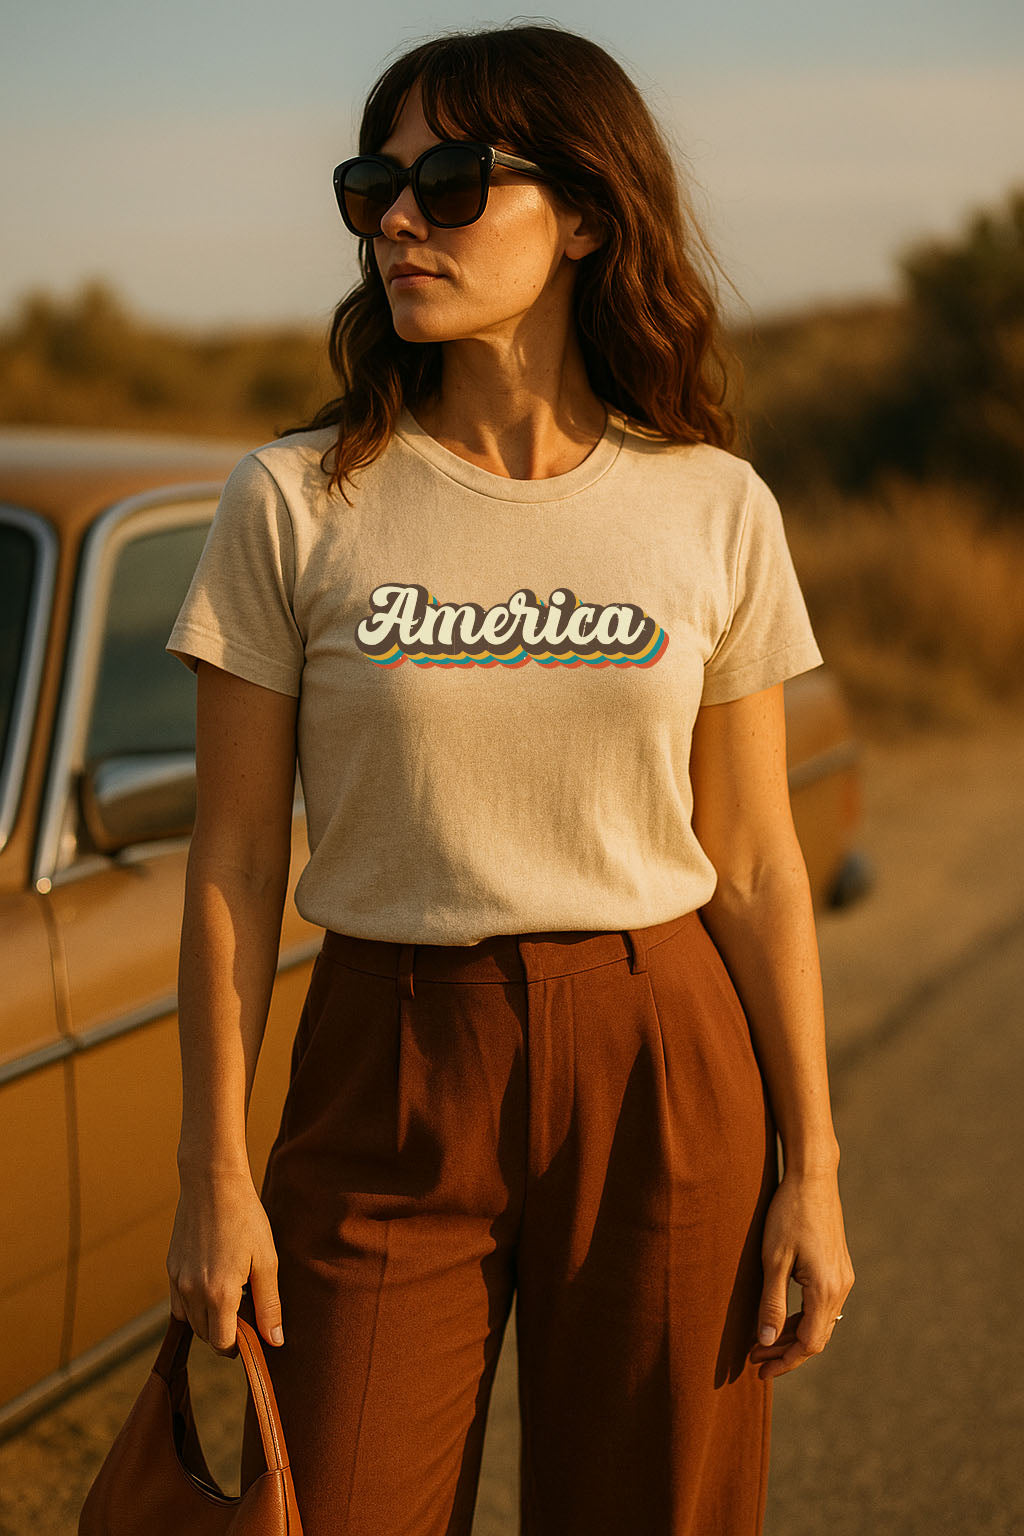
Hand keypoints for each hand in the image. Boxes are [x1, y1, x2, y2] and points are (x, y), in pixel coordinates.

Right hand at [166, 1164, 284, 1357]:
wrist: (212, 1182)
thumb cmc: (245, 1218)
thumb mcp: (266, 1260)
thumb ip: (269, 1304)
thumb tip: (275, 1341)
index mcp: (219, 1294)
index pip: (222, 1343)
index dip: (239, 1345)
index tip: (253, 1333)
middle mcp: (192, 1292)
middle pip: (205, 1334)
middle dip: (225, 1332)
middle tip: (247, 1310)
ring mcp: (178, 1279)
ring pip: (190, 1319)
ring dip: (209, 1319)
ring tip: (232, 1294)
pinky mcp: (171, 1267)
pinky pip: (178, 1301)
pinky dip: (194, 1303)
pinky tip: (212, 1283)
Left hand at [749, 1166, 854, 1379]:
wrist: (813, 1178)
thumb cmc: (788, 1214)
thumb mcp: (773, 1260)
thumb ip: (771, 1303)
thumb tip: (767, 1342)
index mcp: (825, 1290)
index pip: (809, 1343)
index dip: (785, 1361)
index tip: (760, 1369)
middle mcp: (840, 1288)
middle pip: (816, 1337)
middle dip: (785, 1351)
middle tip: (755, 1357)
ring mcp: (842, 1277)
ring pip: (820, 1322)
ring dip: (793, 1334)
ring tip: (762, 1341)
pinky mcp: (839, 1266)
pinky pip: (823, 1305)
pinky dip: (802, 1317)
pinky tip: (781, 1317)